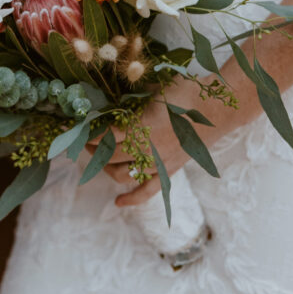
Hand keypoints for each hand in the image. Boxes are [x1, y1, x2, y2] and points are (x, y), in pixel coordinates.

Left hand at [87, 78, 209, 208]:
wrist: (217, 109)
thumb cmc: (185, 93)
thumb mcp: (153, 90)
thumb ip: (132, 98)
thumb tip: (111, 98)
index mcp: (140, 126)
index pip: (104, 135)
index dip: (87, 134)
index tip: (75, 130)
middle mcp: (146, 149)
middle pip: (109, 156)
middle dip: (92, 150)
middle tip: (85, 142)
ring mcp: (158, 163)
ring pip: (122, 175)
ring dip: (106, 168)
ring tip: (99, 158)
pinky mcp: (169, 171)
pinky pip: (148, 192)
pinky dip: (132, 200)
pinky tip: (118, 203)